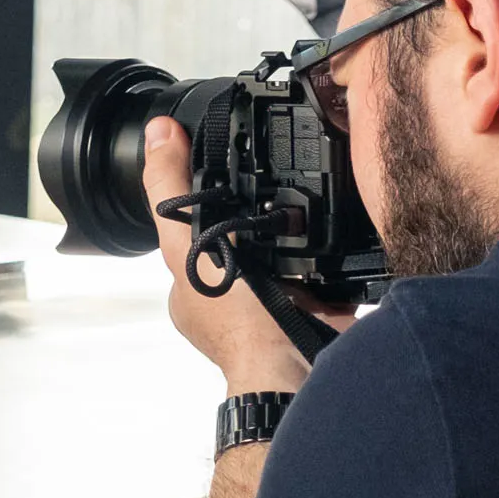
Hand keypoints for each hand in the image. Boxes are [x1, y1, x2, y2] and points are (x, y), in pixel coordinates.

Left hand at [144, 117, 340, 396]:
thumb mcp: (188, 246)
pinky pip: (328, 260)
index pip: (197, 226)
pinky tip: (340, 214)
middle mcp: (236, 292)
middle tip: (281, 169)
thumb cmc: (239, 322)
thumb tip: (157, 132)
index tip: (231, 155)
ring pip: (287, 245)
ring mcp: (279, 299)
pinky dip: (334, 242)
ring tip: (313, 186)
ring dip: (301, 223)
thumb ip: (169, 192)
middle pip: (244, 233)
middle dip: (260, 207)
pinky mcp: (321, 301)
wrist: (299, 365)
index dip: (211, 193)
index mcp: (197, 283)